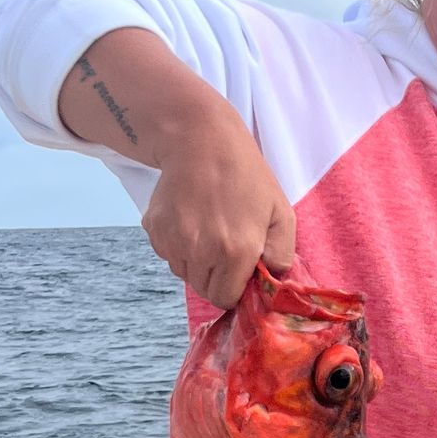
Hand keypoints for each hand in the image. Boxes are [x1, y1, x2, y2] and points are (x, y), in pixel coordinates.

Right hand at [140, 106, 295, 309]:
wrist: (200, 139)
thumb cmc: (245, 175)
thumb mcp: (280, 211)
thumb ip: (282, 254)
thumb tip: (271, 279)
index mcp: (235, 251)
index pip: (225, 298)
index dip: (234, 288)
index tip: (239, 270)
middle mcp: (201, 251)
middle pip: (203, 288)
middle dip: (216, 276)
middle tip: (225, 245)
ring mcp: (173, 240)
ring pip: (183, 272)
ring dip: (196, 261)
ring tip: (208, 227)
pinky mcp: (154, 229)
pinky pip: (167, 253)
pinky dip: (178, 245)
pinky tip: (190, 218)